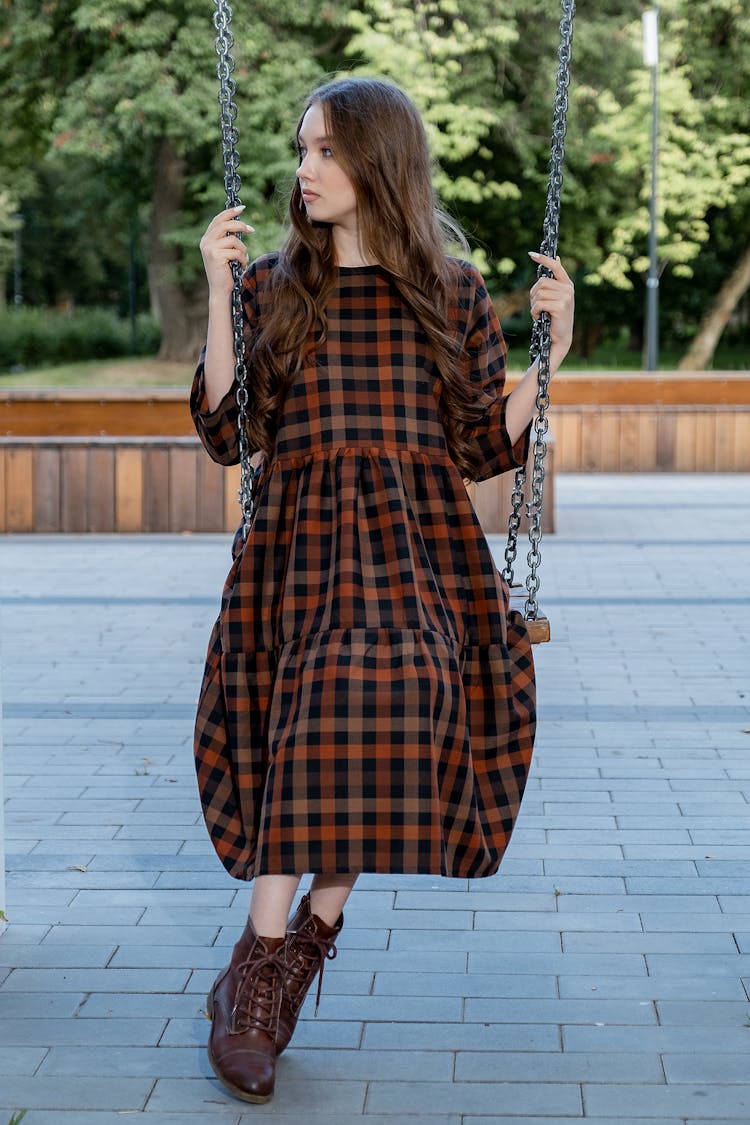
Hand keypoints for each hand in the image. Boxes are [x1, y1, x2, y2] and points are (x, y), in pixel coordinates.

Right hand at [199, 205, 253, 297]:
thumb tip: (240, 225)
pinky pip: (236, 251)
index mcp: (207, 239)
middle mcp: (205, 242)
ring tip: (243, 259)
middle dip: (240, 225)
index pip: (218, 220)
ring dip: (243, 250)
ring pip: (233, 239)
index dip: (230, 212)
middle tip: (252, 230)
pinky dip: (242, 258)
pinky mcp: (216, 256)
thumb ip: (228, 239)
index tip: (242, 208)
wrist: (221, 291)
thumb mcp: (226, 253)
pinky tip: (241, 265)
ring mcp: (209, 248)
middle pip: (225, 224)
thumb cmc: (226, 272)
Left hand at [529, 252, 574, 374]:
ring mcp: (565, 297)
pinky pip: (539, 304)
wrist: (560, 337)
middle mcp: (568, 289)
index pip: (555, 267)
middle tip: (537, 306)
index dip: (544, 259)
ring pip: (539, 293)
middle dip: (534, 294)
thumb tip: (557, 258)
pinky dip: (535, 312)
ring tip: (540, 313)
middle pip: (541, 282)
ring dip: (534, 305)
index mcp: (567, 284)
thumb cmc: (555, 317)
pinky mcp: (560, 307)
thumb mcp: (556, 296)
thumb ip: (555, 280)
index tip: (531, 254)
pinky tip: (540, 318)